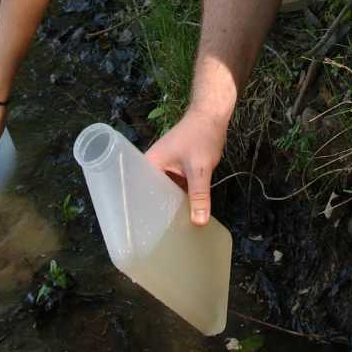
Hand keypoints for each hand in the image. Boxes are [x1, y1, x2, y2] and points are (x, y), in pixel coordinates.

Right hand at [145, 106, 228, 225]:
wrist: (212, 115)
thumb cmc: (201, 136)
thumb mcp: (200, 168)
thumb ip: (199, 195)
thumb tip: (199, 223)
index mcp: (150, 164)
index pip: (138, 191)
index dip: (140, 211)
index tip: (142, 232)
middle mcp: (154, 166)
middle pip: (152, 194)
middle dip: (157, 212)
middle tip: (158, 237)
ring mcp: (166, 168)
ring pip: (165, 192)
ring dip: (170, 206)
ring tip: (170, 232)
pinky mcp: (178, 169)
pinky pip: (175, 187)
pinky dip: (179, 198)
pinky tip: (183, 215)